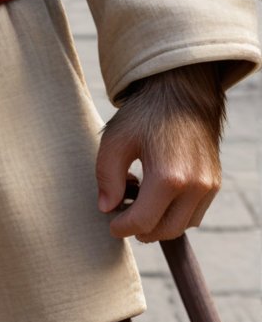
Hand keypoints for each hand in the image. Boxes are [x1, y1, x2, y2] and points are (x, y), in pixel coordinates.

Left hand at [95, 63, 223, 242]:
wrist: (182, 90)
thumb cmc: (145, 113)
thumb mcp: (116, 139)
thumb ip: (107, 177)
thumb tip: (106, 207)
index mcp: (168, 176)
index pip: (143, 222)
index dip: (122, 228)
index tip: (111, 223)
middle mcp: (194, 185)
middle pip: (165, 231)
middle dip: (141, 230)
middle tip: (123, 216)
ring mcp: (208, 185)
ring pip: (183, 225)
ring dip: (160, 224)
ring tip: (140, 202)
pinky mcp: (214, 181)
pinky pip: (195, 213)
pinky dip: (176, 214)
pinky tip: (159, 195)